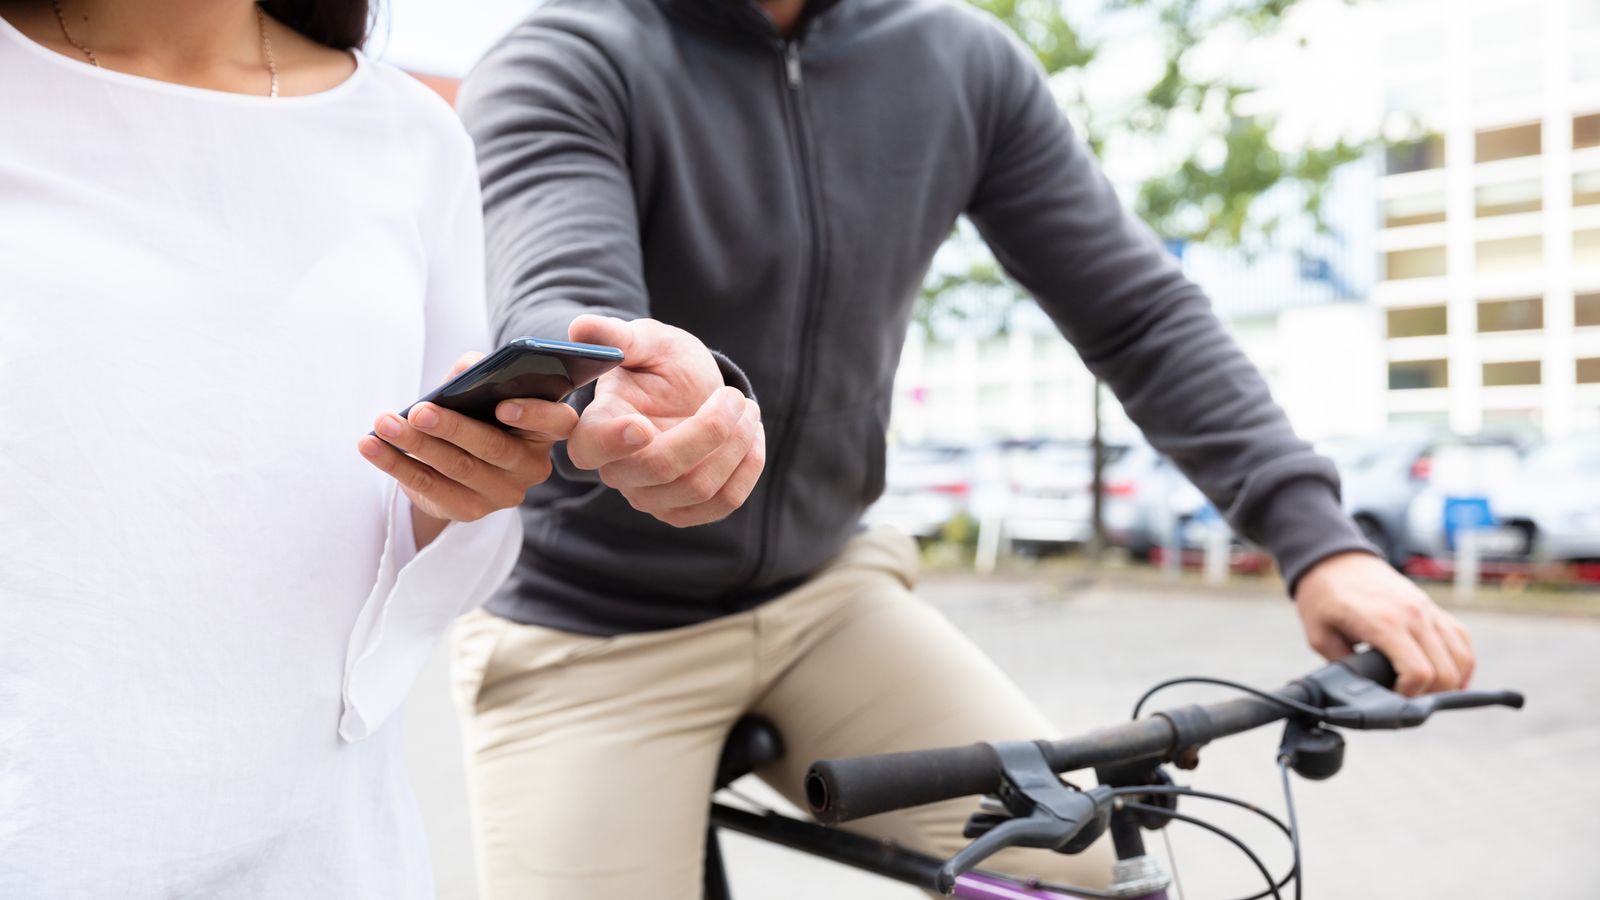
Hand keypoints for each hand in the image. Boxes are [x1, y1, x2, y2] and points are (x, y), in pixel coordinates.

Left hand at [358, 352, 578, 543]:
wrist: (461, 465)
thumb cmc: (478, 415)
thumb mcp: (482, 391)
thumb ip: (478, 373)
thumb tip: (467, 366)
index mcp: (545, 430)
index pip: (557, 422)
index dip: (533, 413)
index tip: (501, 404)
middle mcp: (531, 466)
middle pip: (493, 447)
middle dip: (452, 427)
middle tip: (418, 411)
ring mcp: (503, 493)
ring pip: (457, 468)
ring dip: (415, 444)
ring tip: (383, 424)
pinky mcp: (470, 511)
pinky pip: (429, 488)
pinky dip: (395, 464)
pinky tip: (371, 446)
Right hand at [563, 315, 763, 527]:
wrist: (694, 391)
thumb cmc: (663, 364)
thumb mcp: (648, 341)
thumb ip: (618, 335)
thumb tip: (580, 327)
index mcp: (596, 426)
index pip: (591, 447)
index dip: (614, 442)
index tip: (642, 426)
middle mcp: (616, 470)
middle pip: (660, 469)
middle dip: (709, 431)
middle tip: (734, 396)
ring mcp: (649, 496)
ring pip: (698, 487)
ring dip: (737, 444)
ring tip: (747, 407)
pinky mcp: (682, 511)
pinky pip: (723, 503)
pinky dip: (747, 467)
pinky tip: (751, 434)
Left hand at [1294, 551, 1474, 695]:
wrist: (1334, 560)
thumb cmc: (1324, 596)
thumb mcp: (1320, 635)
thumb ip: (1343, 665)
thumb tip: (1360, 689)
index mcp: (1385, 623)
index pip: (1419, 672)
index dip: (1410, 696)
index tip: (1394, 699)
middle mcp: (1414, 615)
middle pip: (1446, 671)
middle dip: (1430, 695)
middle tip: (1408, 698)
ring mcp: (1427, 609)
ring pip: (1462, 657)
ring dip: (1450, 681)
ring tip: (1426, 690)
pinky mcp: (1432, 607)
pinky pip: (1461, 638)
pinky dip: (1462, 661)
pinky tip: (1450, 675)